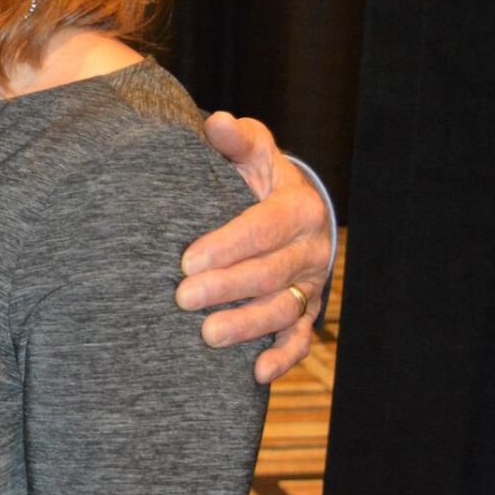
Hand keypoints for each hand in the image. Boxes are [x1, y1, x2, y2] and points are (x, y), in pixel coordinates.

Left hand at [177, 111, 334, 383]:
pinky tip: (255, 372)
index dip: (227, 245)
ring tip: (207, 335)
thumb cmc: (258, 175)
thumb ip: (234, 139)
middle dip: (227, 287)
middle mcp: (310, 248)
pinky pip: (300, 338)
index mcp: (299, 206)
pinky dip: (282, 356)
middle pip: (271, 273)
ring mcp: (311, 282)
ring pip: (284, 309)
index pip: (263, 228)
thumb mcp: (251, 150)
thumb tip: (216, 122)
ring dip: (248, 325)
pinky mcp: (308, 309)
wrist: (288, 204)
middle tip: (183, 298)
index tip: (187, 259)